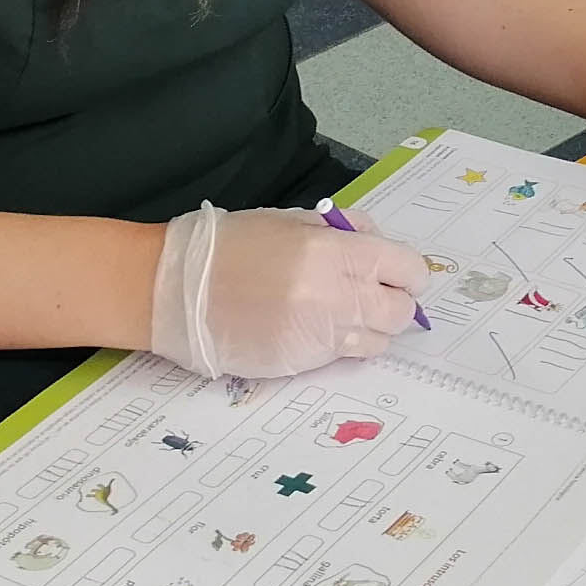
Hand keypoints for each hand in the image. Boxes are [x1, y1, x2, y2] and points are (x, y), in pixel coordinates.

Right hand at [146, 205, 426, 378]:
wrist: (178, 290)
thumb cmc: (231, 247)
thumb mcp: (290, 221)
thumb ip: (342, 230)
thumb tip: (377, 241)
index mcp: (335, 252)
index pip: (406, 269)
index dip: (408, 273)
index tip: (399, 276)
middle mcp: (336, 297)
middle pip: (400, 312)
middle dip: (395, 304)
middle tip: (375, 297)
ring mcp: (321, 336)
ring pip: (378, 342)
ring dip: (370, 329)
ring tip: (342, 315)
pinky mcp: (302, 364)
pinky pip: (342, 358)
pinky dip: (339, 346)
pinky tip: (314, 330)